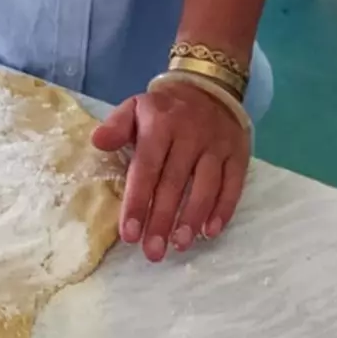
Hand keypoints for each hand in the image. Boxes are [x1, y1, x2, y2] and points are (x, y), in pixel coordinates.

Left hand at [94, 82, 249, 260]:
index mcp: (161, 123)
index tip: (130, 234)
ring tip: (180, 245)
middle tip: (152, 252)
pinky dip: (224, 208)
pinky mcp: (238, 152)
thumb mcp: (135, 107)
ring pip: (206, 185)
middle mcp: (191, 134)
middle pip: (175, 182)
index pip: (147, 168)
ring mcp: (217, 144)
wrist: (208, 85)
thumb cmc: (164, 109)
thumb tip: (98, 142)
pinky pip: (233, 183)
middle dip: (162, 220)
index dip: (138, 202)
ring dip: (193, 218)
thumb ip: (116, 126)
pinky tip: (211, 230)